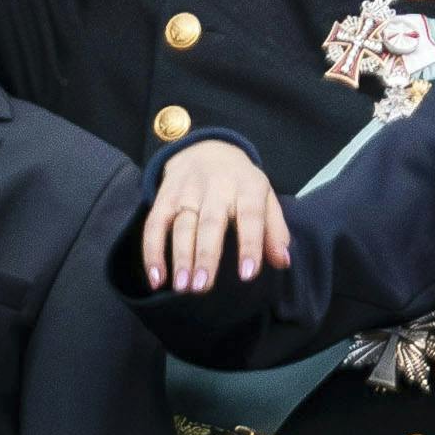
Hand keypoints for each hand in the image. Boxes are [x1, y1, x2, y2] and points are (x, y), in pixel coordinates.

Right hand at [139, 143, 289, 292]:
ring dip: (180, 257)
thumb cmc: (241, 183)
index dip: (249, 245)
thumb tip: (283, 262)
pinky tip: (156, 277)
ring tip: (182, 286)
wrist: (205, 147)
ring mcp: (187, 192)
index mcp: (247, 188)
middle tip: (202, 287)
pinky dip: (152, 251)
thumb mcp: (266, 198)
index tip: (247, 275)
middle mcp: (216, 188)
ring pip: (181, 226)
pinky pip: (154, 225)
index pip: (250, 217)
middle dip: (205, 256)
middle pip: (210, 224)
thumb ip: (275, 231)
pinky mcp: (164, 197)